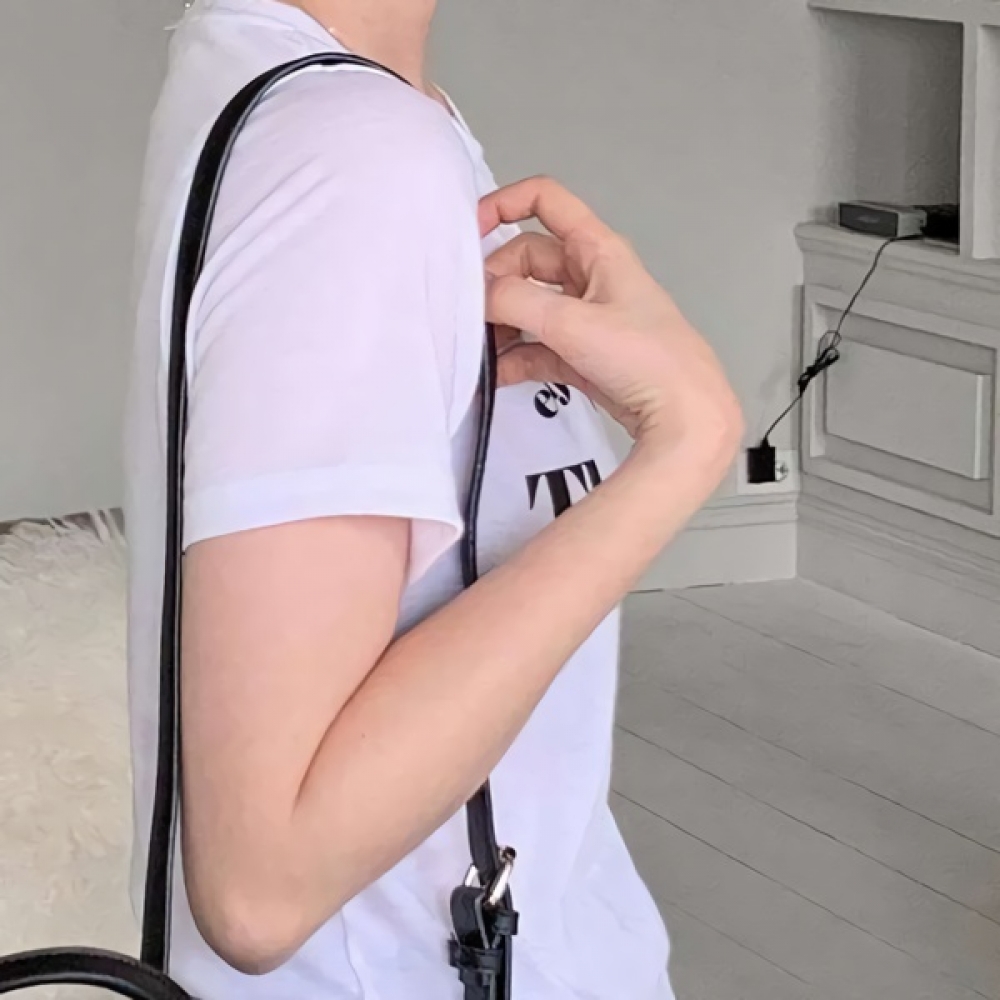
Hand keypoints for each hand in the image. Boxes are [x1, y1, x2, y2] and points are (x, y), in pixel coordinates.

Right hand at [480, 177, 742, 468]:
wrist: (683, 416)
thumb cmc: (649, 359)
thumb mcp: (574, 323)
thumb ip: (516, 301)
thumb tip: (478, 295)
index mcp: (598, 250)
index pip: (546, 201)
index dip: (504, 204)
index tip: (470, 232)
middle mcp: (591, 277)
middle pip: (526, 260)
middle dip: (496, 282)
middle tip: (472, 310)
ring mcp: (586, 317)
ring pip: (529, 306)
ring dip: (501, 324)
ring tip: (479, 347)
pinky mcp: (582, 354)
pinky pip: (536, 345)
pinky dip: (513, 357)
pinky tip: (495, 374)